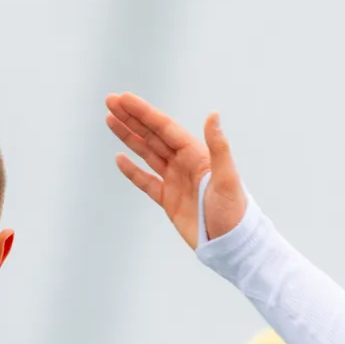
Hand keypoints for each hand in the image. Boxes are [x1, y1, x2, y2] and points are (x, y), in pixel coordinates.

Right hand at [105, 93, 248, 247]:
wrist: (231, 244)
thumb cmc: (234, 211)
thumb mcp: (227, 177)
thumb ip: (218, 146)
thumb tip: (213, 115)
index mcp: (196, 155)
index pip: (165, 128)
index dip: (144, 113)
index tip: (124, 99)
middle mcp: (184, 163)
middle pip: (152, 135)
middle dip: (131, 118)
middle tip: (111, 101)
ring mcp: (175, 181)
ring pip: (147, 153)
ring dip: (129, 137)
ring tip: (110, 120)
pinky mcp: (169, 200)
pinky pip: (146, 182)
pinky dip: (132, 170)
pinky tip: (120, 158)